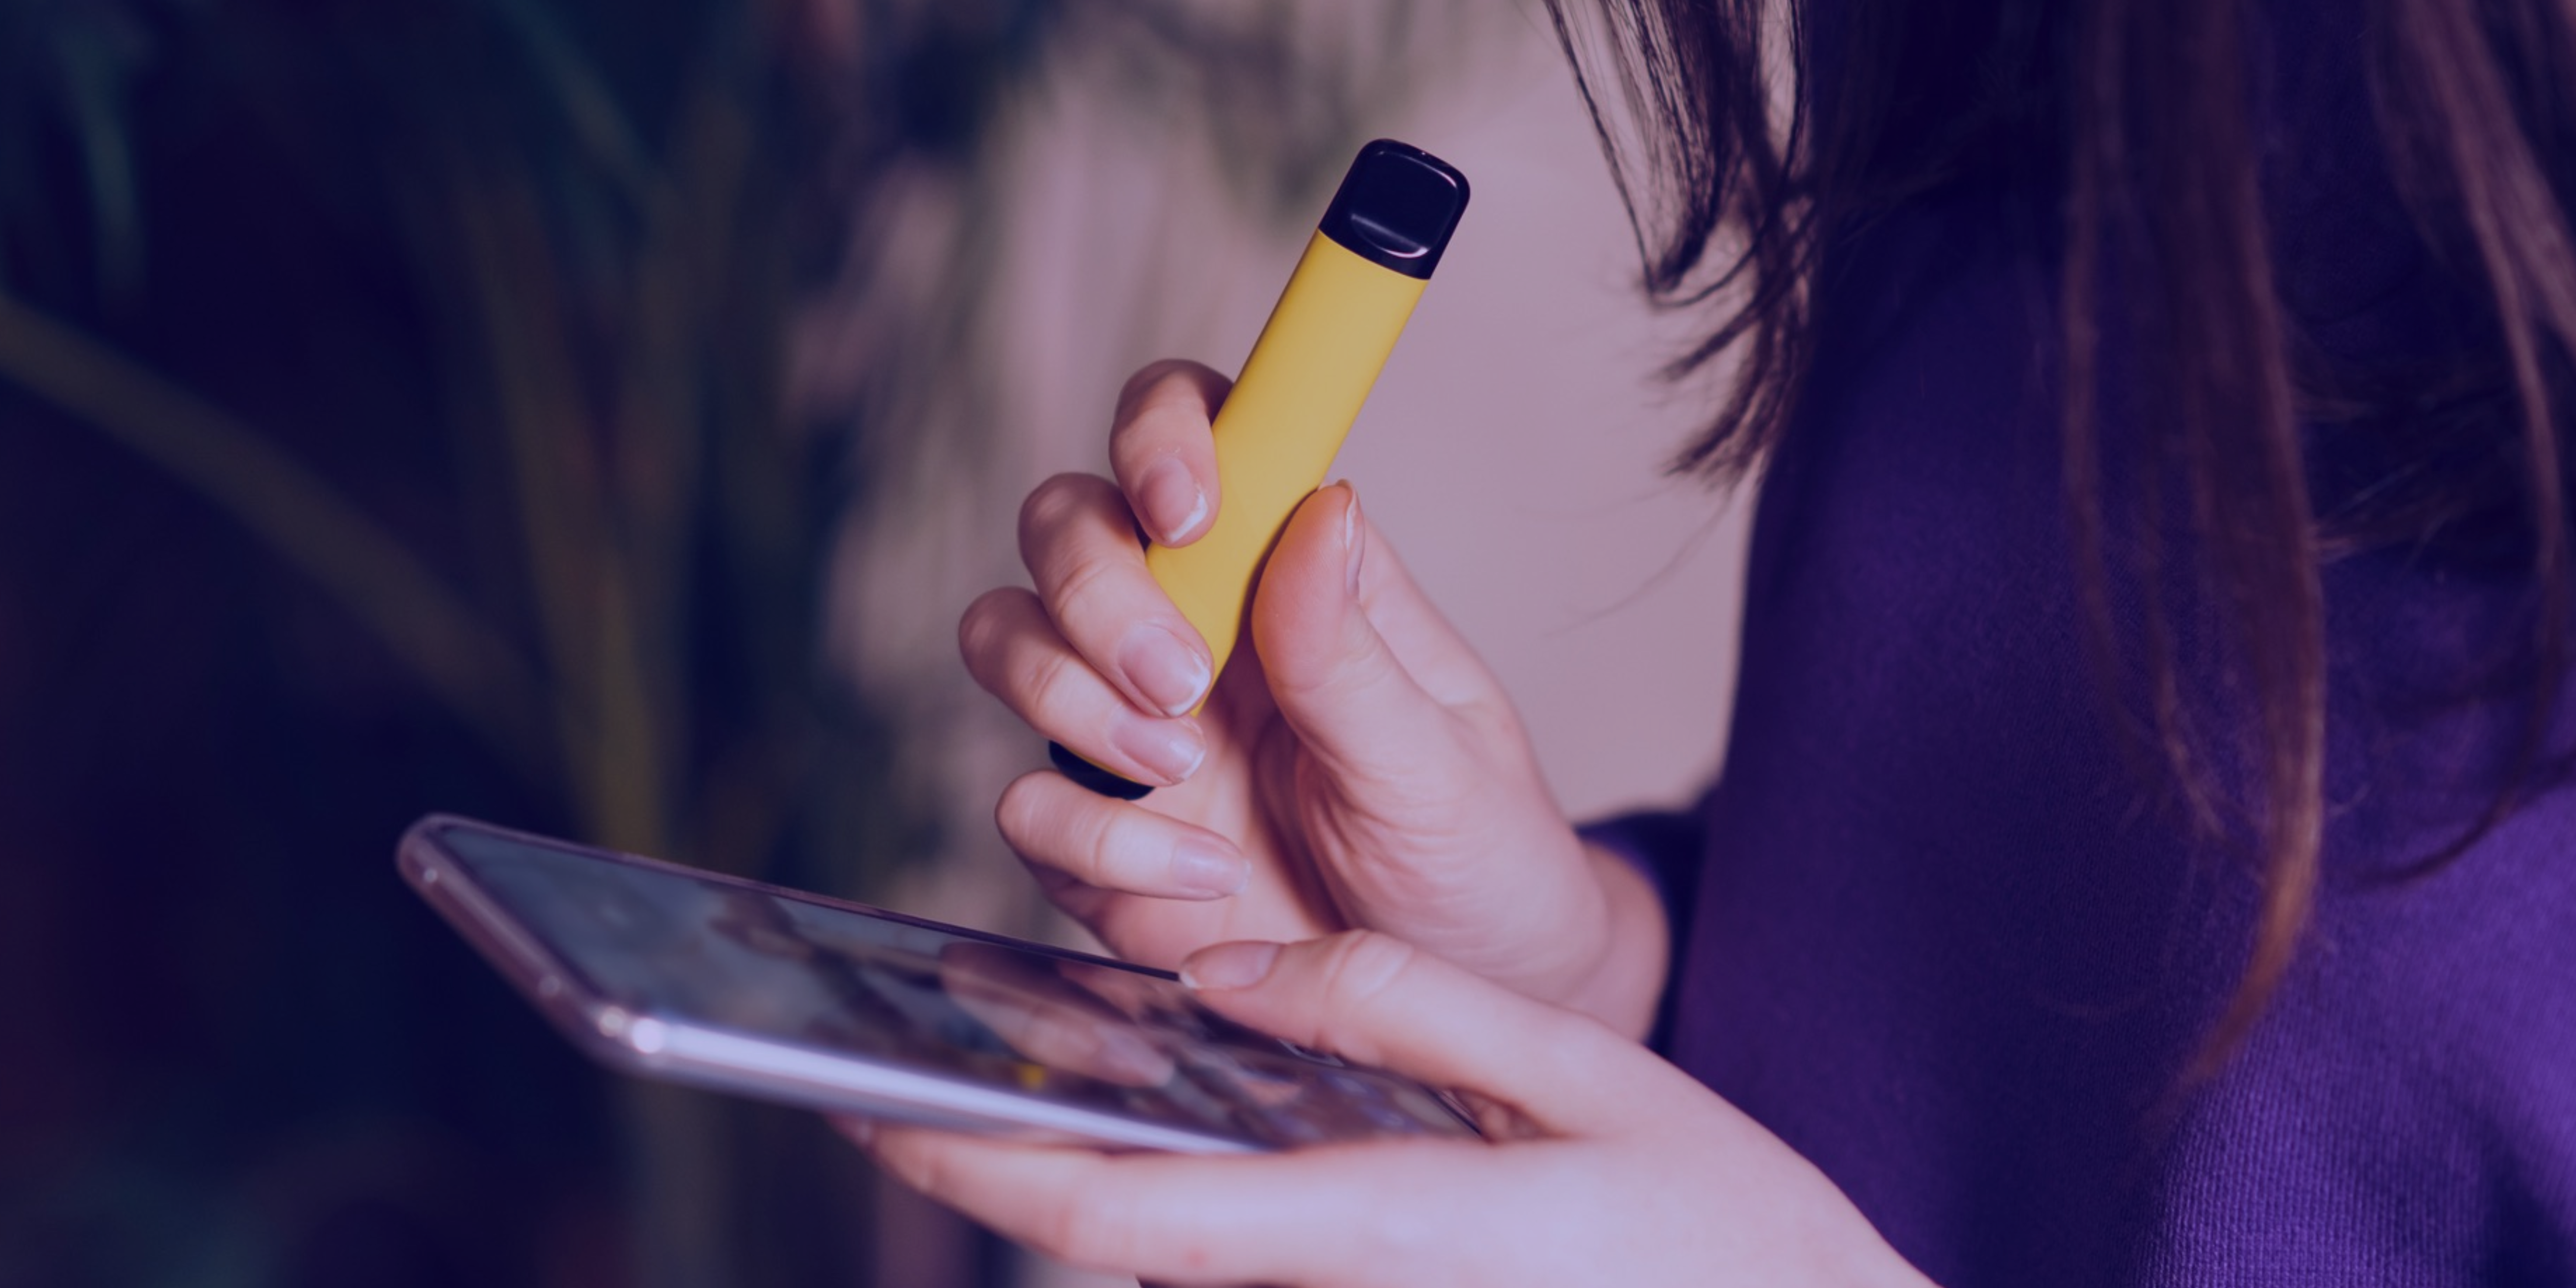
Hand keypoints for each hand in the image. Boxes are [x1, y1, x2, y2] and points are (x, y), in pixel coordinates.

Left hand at [848, 931, 1932, 1287]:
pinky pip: (1253, 1279)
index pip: (1135, 1218)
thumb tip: (1231, 976)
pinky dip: (1183, 1215)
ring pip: (1182, 1273)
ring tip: (1026, 1076)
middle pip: (1126, 1258)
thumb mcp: (1582, 1074)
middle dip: (999, 1181)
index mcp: (1392, 1233)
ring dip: (1093, 1190)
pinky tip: (1182, 1132)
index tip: (876, 1119)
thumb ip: (1402, 1011)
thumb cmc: (1726, 1223)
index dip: (988, 1174)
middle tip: (891, 1091)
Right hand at [958, 360, 1663, 1032]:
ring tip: (1182, 770)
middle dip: (1096, 589)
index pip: (1194, 431)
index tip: (1187, 506)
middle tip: (1182, 680)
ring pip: (1005, 637)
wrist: (1461, 1003)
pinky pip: (1024, 804)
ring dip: (1071, 698)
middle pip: (1065, 524)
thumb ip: (1354, 651)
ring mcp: (1130, 730)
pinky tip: (1205, 879)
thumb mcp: (1441, 763)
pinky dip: (1096, 840)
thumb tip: (1323, 505)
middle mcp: (1192, 628)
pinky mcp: (1098, 839)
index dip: (1161, 433)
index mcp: (1287, 574)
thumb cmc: (1475, 858)